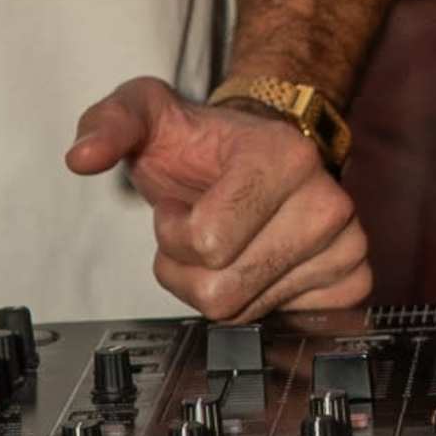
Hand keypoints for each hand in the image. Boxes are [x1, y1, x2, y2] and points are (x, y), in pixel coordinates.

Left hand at [64, 78, 369, 321]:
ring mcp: (347, 244)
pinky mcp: (354, 278)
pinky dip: (258, 301)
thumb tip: (82, 156)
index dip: (173, 232)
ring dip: (218, 285)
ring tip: (229, 241)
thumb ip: (106, 124)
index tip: (182, 204)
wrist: (265, 147)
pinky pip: (284, 323)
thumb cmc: (205, 141)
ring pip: (246, 313)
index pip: (206, 243)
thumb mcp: (146, 113)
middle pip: (223, 291)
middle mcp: (327, 201)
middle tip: (201, 227)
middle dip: (189, 268)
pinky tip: (260, 263)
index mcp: (283, 157)